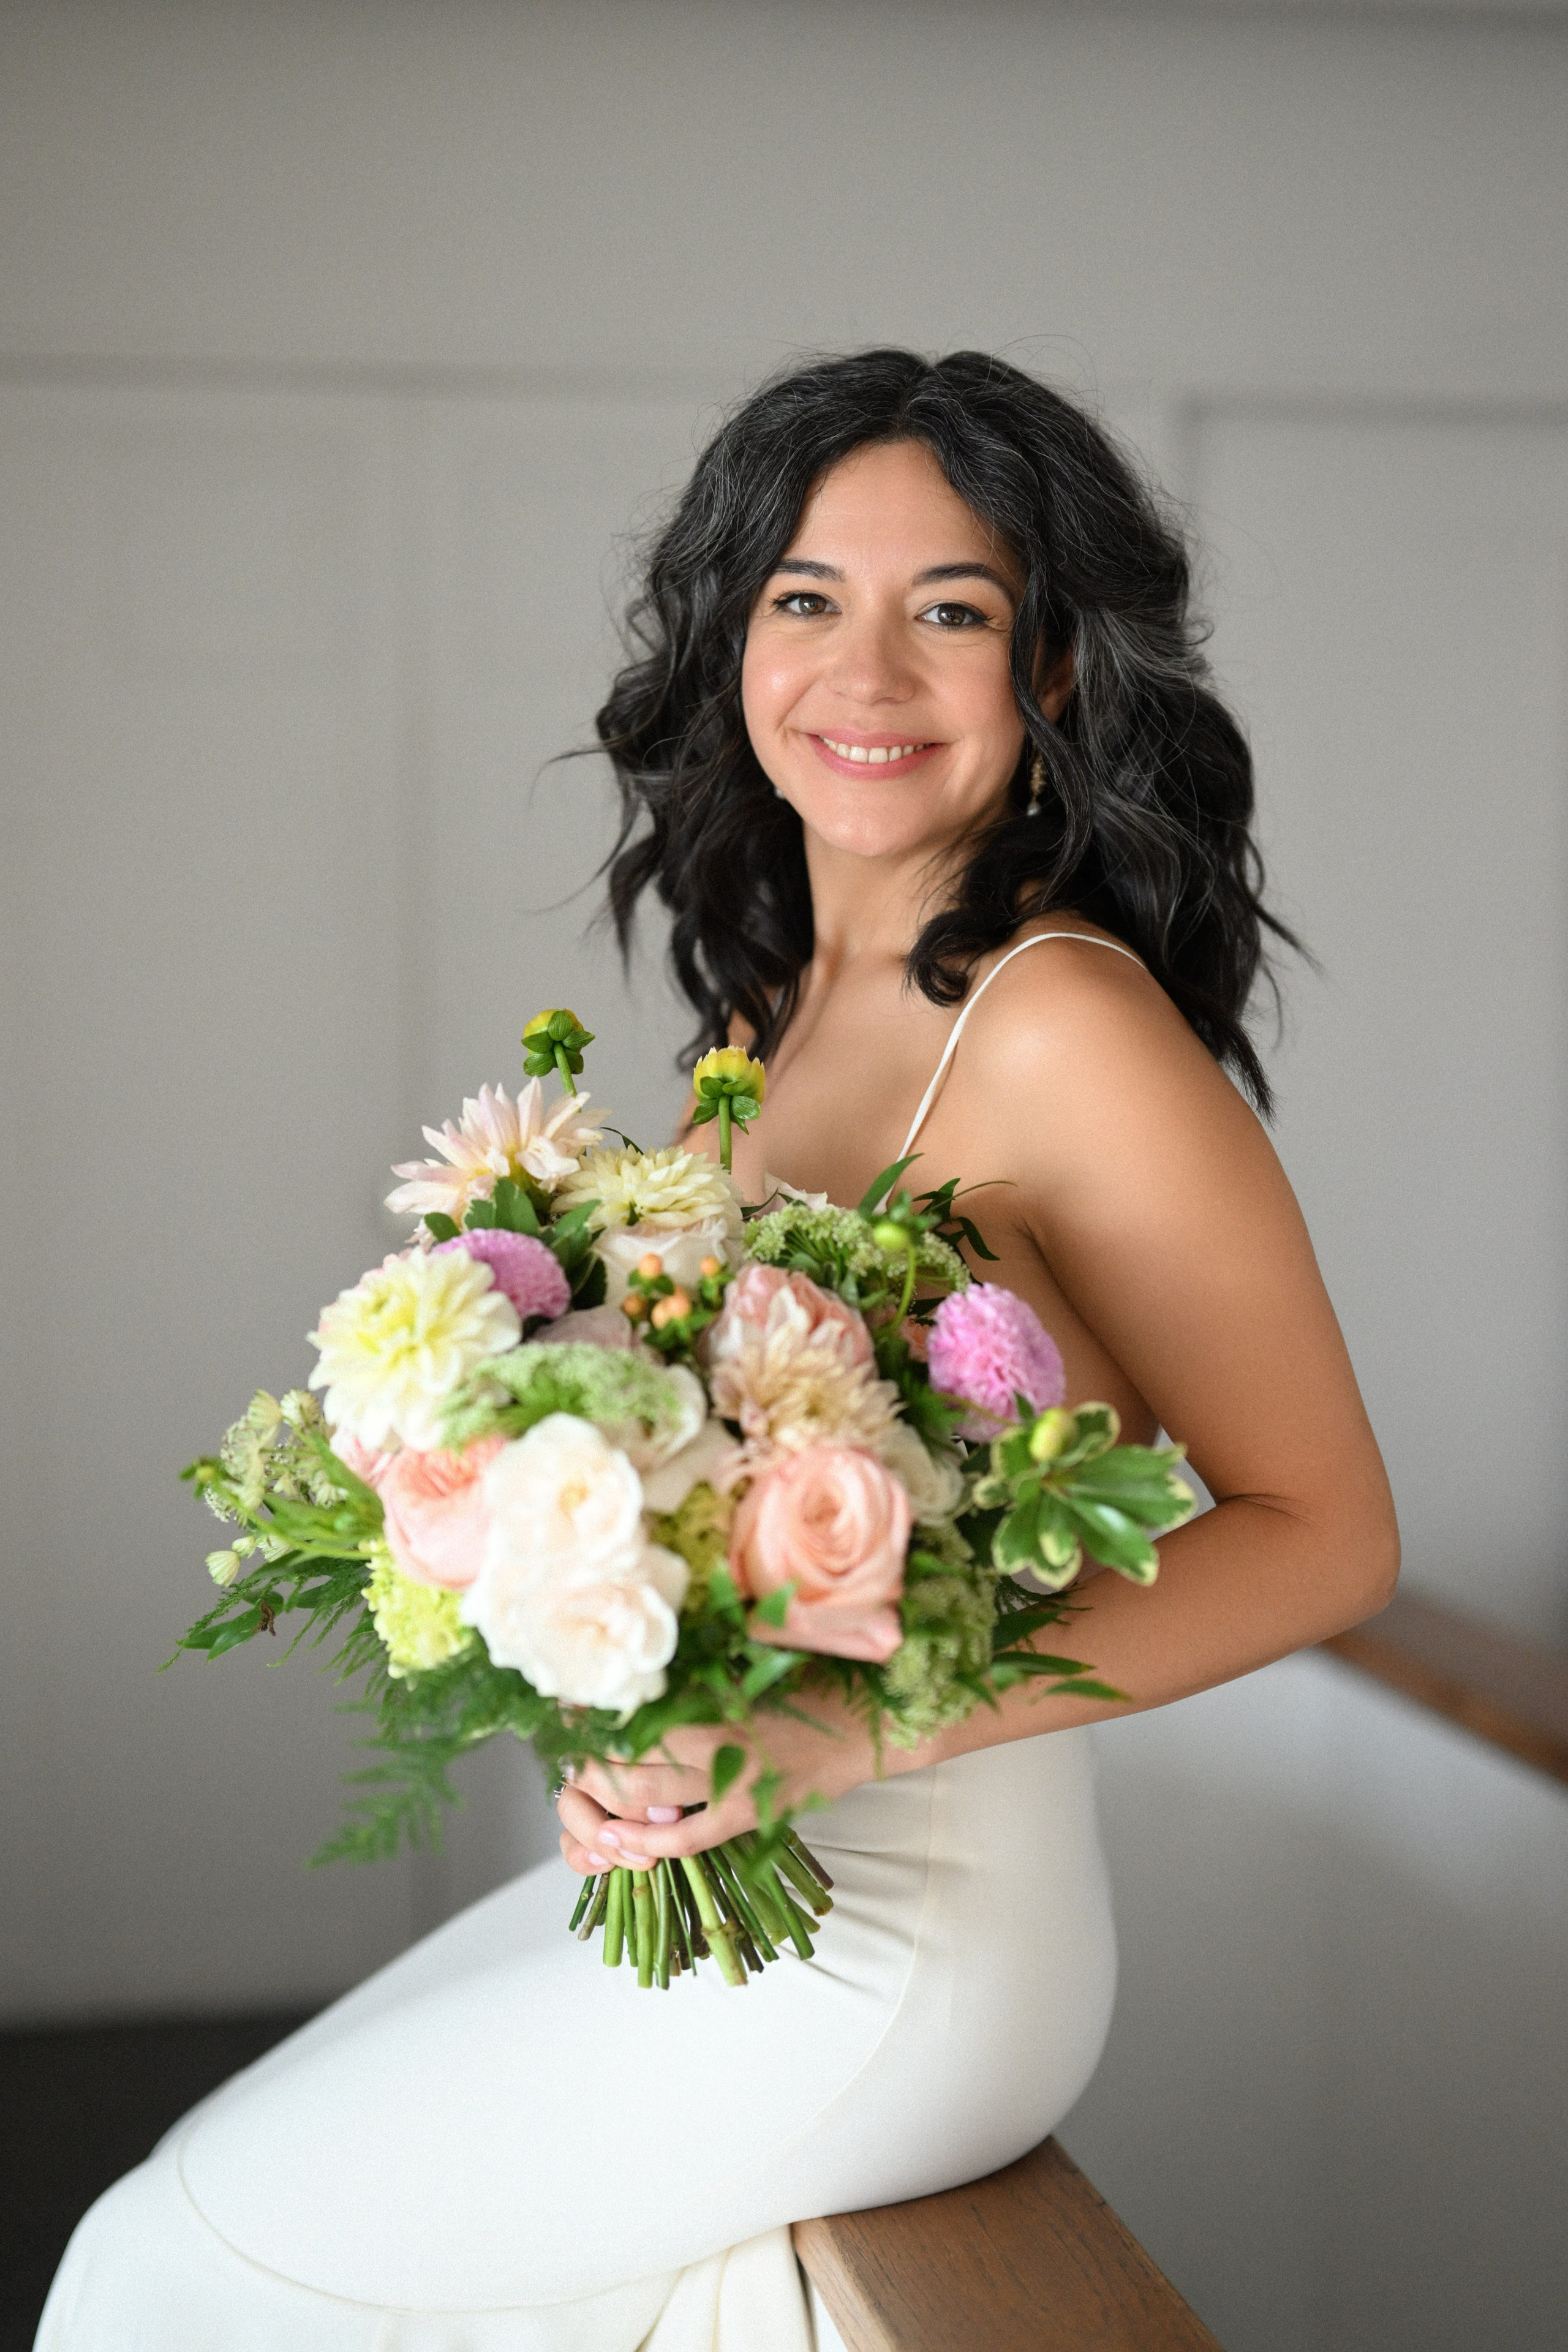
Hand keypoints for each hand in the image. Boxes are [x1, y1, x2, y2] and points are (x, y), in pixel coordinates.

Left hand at [555, 1683, 878, 1874]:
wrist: (863, 1725)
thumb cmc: (806, 1683)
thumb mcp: (750, 1660)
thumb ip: (699, 1666)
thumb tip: (645, 1657)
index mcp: (710, 1694)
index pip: (631, 1705)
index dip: (591, 1710)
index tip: (566, 1703)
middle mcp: (712, 1738)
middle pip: (624, 1754)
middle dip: (585, 1759)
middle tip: (566, 1754)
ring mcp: (729, 1781)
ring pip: (643, 1797)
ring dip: (602, 1799)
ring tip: (579, 1794)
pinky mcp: (746, 1814)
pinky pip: (684, 1839)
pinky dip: (644, 1844)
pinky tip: (615, 1841)